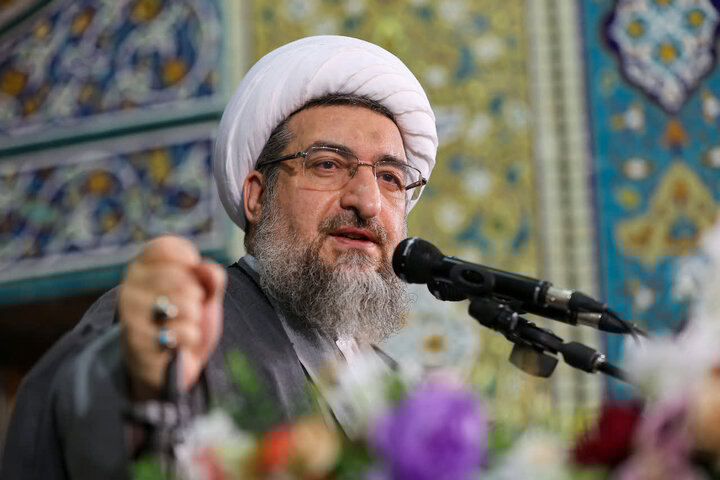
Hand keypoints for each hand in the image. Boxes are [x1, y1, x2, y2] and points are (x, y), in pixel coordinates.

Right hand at [119, 235, 225, 399]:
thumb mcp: (205, 295)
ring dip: (195, 319)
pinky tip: (179, 343)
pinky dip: (190, 337)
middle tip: (190, 307)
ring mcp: (130, 315)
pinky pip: (182, 331)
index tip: (192, 271)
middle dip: (197, 296)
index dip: (187, 258)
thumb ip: (210, 277)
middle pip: (181, 278)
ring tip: (183, 324)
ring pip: (184, 305)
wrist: (171, 365)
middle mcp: (130, 287)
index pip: (163, 247)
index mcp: (142, 269)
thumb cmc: (185, 321)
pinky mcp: (137, 341)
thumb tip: (206, 269)